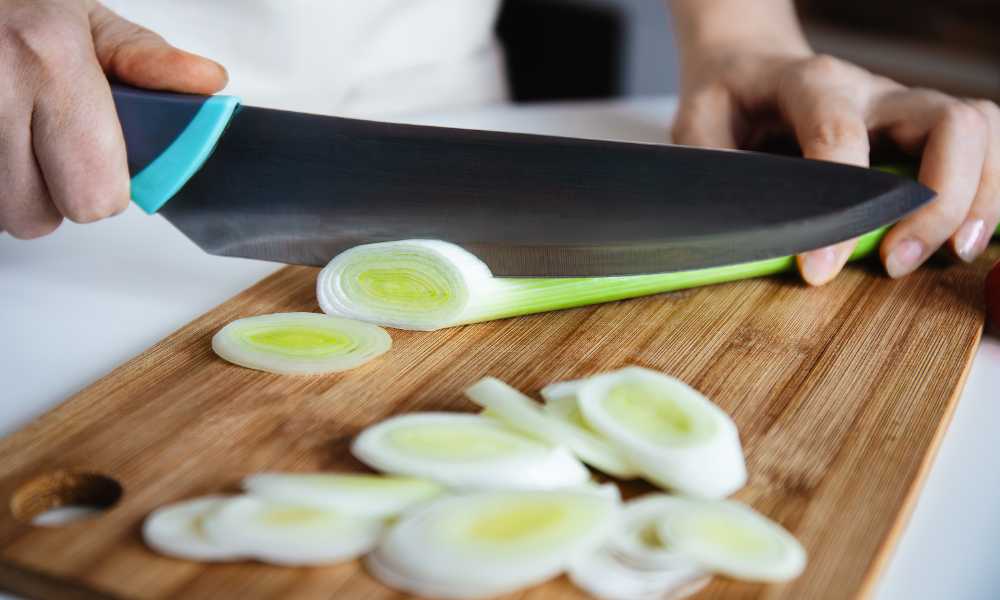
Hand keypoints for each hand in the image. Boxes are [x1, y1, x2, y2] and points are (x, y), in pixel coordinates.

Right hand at [0, 0, 226, 238]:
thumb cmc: (19, 6)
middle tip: (57, 151)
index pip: (95, 191)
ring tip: (23, 138)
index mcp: (51, 59)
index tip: (105, 168)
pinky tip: (2, 141)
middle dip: (57, 195)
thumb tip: (206, 81)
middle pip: (40, 216)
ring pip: (5, 213)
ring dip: (19, 190)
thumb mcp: (85, 19)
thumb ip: (146, 59)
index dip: (107, 189)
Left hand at [670, 26, 998, 283]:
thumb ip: (713, 170)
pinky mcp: (922, 129)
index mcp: (811, 82)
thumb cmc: (727, 102)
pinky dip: (987, 194)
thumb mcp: (698, 126)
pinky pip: (983, 148)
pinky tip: (961, 239)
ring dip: (978, 198)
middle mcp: (872, 89)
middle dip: (935, 202)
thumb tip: (732, 230)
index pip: (840, 137)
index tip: (817, 270)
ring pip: (980, 131)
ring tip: (947, 255)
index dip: (838, 209)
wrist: (752, 67)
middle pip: (948, 124)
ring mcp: (905, 107)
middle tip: (894, 264)